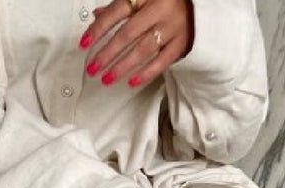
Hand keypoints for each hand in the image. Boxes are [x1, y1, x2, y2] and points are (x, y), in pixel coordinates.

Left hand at [79, 0, 193, 87]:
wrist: (200, 3)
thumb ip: (121, 5)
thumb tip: (97, 16)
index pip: (116, 12)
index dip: (98, 29)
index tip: (83, 44)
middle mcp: (159, 10)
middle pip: (128, 34)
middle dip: (108, 53)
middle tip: (93, 68)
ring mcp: (172, 28)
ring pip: (143, 50)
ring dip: (123, 66)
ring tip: (107, 79)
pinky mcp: (183, 43)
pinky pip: (162, 61)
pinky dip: (147, 73)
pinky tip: (132, 82)